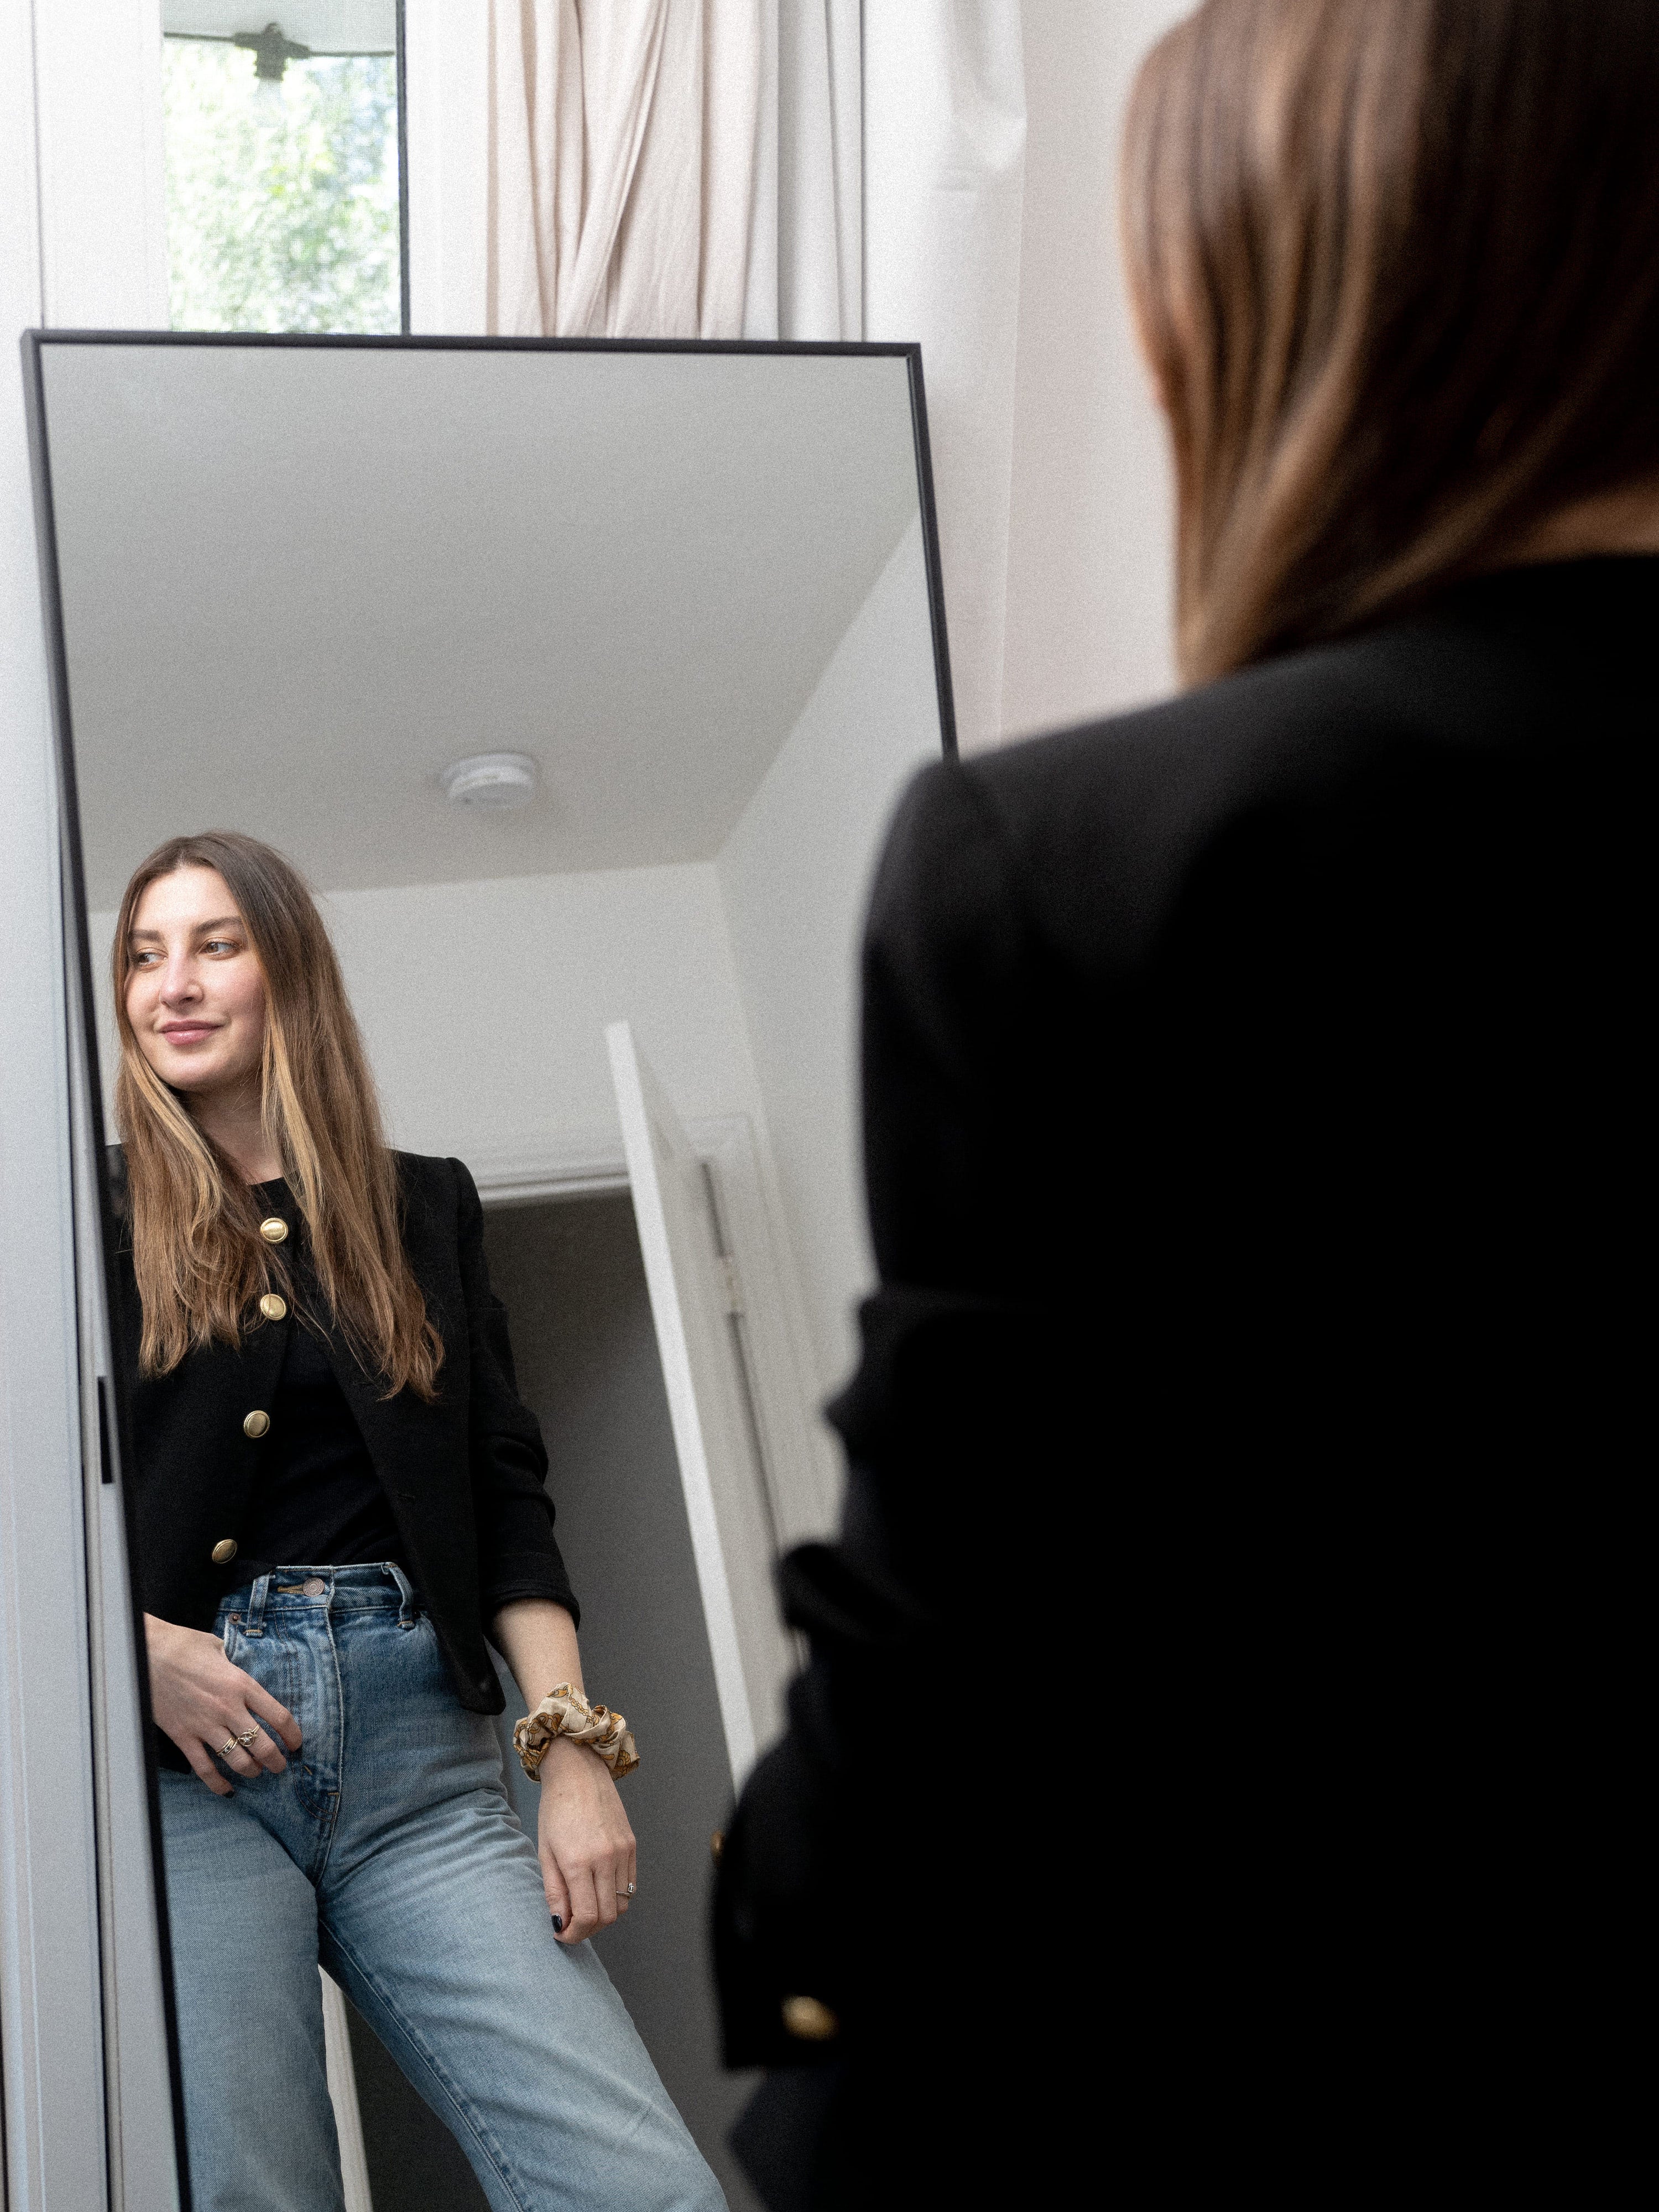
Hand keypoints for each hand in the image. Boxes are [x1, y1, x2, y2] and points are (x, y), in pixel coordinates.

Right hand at [144, 1613, 300, 1795]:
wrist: (145, 1654)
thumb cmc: (183, 1645)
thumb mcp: (218, 1647)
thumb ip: (234, 1664)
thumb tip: (239, 1673)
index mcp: (242, 1684)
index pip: (279, 1716)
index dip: (293, 1734)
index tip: (296, 1743)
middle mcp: (228, 1708)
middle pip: (262, 1745)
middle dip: (276, 1760)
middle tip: (281, 1766)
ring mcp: (205, 1725)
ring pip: (237, 1760)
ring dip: (252, 1771)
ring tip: (258, 1773)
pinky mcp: (183, 1737)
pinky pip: (204, 1768)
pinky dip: (217, 1783)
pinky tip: (227, 1789)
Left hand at [537, 1736, 636, 1943]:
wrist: (578, 1773)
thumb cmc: (555, 1811)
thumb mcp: (545, 1853)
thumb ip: (554, 1892)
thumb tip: (560, 1924)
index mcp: (578, 1861)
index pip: (585, 1916)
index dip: (574, 1935)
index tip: (562, 1934)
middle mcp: (605, 1859)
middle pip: (607, 1916)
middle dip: (588, 1929)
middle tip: (572, 1924)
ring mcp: (622, 1852)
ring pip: (622, 1904)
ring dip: (604, 1914)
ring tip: (585, 1905)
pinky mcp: (632, 1845)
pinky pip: (630, 1885)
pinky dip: (616, 1896)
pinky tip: (599, 1888)